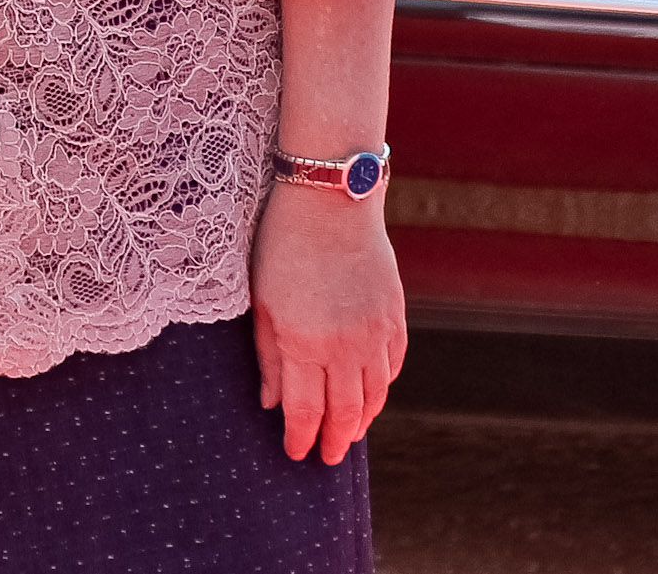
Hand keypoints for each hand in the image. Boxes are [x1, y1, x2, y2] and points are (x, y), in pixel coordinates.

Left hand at [250, 181, 406, 465]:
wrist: (332, 199)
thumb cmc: (284, 245)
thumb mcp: (262, 302)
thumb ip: (269, 357)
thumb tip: (270, 404)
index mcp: (304, 343)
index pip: (306, 410)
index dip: (301, 438)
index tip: (297, 453)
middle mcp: (345, 346)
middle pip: (344, 412)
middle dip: (335, 441)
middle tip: (328, 458)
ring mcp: (375, 331)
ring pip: (375, 394)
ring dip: (362, 419)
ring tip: (351, 433)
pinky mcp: (395, 315)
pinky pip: (394, 364)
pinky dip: (383, 385)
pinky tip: (373, 393)